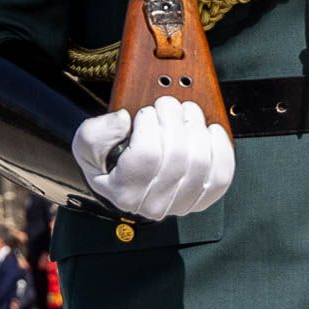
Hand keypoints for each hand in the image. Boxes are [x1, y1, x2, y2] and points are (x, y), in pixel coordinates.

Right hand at [71, 97, 234, 220]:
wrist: (127, 179)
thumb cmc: (109, 161)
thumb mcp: (87, 143)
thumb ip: (96, 132)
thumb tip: (123, 121)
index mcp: (123, 191)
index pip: (146, 154)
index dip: (150, 124)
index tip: (146, 112)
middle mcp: (153, 204)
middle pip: (177, 156)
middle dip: (174, 119)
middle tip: (167, 104)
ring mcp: (180, 204)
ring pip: (200, 162)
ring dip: (196, 127)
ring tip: (186, 113)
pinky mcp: (202, 199)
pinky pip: (221, 175)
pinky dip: (220, 149)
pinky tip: (209, 132)